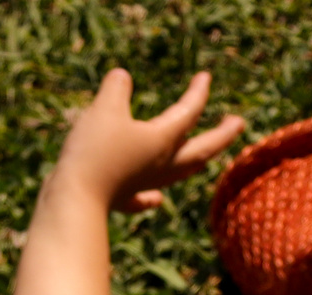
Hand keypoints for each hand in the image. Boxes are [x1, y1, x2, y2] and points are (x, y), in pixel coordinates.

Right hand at [48, 68, 245, 213]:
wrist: (73, 200)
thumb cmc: (94, 152)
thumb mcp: (104, 109)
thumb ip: (117, 88)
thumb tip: (121, 77)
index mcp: (163, 140)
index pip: (190, 112)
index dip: (199, 92)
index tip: (206, 77)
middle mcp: (161, 165)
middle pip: (201, 149)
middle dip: (222, 135)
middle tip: (238, 123)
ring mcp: (144, 185)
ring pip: (178, 173)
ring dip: (194, 162)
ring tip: (205, 159)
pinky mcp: (122, 200)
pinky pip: (144, 198)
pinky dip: (152, 197)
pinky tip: (157, 199)